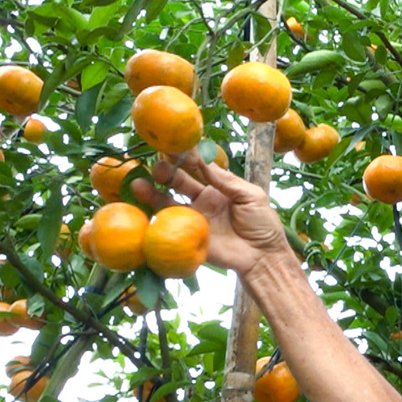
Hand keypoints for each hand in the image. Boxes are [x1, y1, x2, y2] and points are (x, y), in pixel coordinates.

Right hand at [132, 154, 291, 278]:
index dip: (186, 156)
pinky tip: (143, 209)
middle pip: (179, 181)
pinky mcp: (188, 236)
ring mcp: (193, 217)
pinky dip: (153, 216)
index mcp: (219, 187)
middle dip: (167, 170)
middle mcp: (203, 199)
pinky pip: (167, 224)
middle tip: (157, 163)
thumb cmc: (262, 223)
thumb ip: (227, 180)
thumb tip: (204, 161)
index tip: (173, 145)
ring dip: (153, 191)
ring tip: (139, 182)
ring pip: (168, 201)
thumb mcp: (250, 196)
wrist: (263, 256)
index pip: (199, 168)